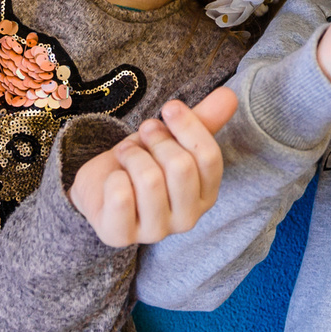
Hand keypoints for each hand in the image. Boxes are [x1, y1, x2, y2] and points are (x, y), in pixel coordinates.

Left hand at [71, 87, 239, 246]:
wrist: (100, 185)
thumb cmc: (143, 162)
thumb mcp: (173, 138)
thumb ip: (203, 119)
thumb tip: (230, 95)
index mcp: (206, 195)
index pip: (210, 158)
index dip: (188, 126)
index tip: (169, 108)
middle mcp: (187, 219)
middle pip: (181, 167)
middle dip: (156, 139)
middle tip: (143, 133)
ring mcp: (155, 231)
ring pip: (150, 180)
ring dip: (132, 154)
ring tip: (125, 154)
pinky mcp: (120, 235)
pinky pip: (120, 196)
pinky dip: (113, 176)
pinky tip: (114, 179)